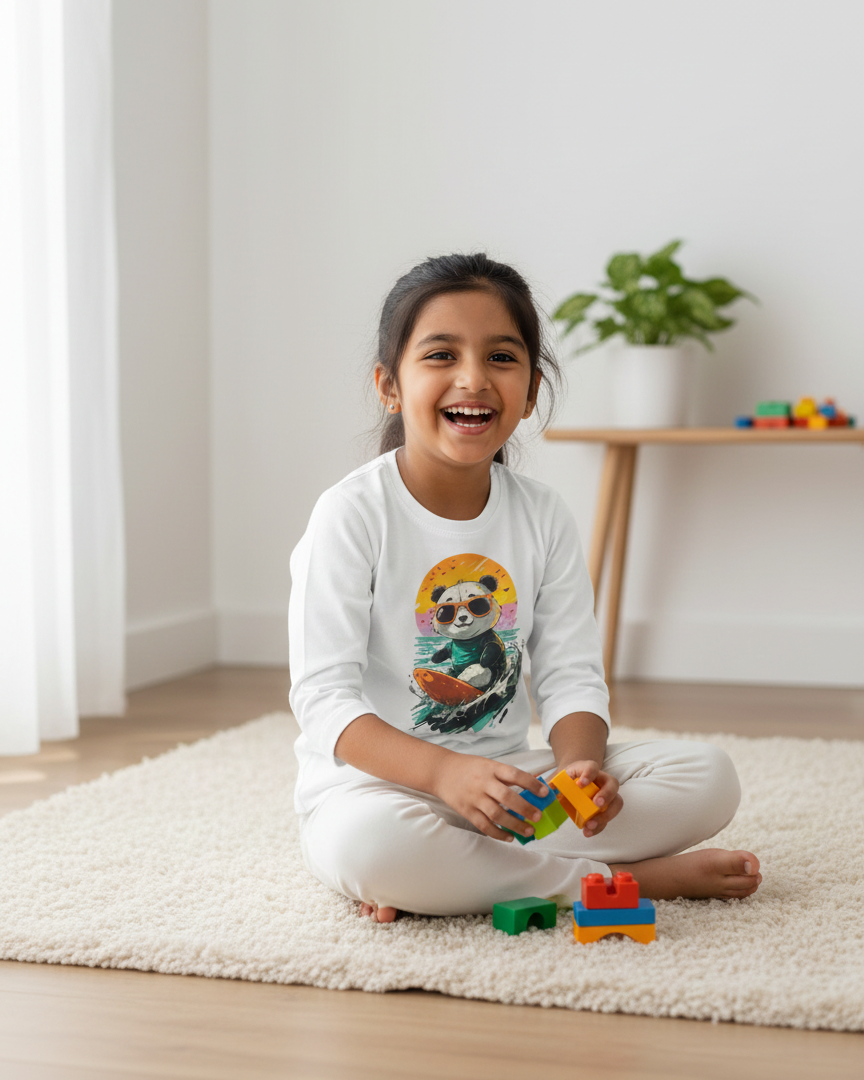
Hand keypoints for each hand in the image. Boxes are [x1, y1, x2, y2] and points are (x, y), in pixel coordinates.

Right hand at [433, 752, 551, 841]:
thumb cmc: (469, 768)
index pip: (515, 775)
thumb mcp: (489, 765)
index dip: (531, 784)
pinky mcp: (466, 811)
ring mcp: (474, 798)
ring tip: (528, 831)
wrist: (440, 771)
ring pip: (496, 814)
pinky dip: (498, 833)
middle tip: (538, 817)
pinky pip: (484, 825)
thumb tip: (535, 782)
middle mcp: (483, 783)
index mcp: (491, 768)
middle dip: (525, 808)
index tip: (544, 793)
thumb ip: (508, 775)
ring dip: (514, 824)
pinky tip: (509, 837)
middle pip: (507, 797)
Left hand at [556, 760, 622, 837]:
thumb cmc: (568, 779)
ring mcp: (607, 795)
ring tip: (590, 824)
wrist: (575, 781)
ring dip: (606, 815)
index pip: (592, 767)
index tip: (580, 784)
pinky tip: (587, 832)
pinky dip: (599, 826)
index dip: (589, 774)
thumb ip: (551, 782)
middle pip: (612, 784)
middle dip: (606, 795)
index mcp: (588, 769)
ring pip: (616, 802)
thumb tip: (542, 786)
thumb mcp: (560, 777)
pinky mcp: (606, 809)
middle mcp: (602, 780)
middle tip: (597, 804)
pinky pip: (607, 818)